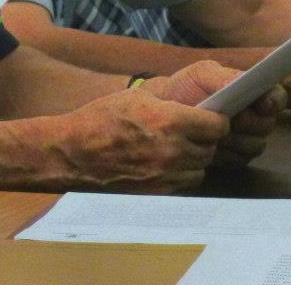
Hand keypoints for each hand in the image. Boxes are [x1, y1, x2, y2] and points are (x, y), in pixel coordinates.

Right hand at [51, 88, 228, 193]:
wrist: (72, 153)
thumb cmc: (100, 119)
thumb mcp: (136, 96)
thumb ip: (170, 101)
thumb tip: (196, 102)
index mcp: (169, 120)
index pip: (218, 125)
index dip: (217, 120)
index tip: (210, 118)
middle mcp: (173, 150)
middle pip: (210, 148)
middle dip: (205, 139)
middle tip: (191, 132)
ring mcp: (165, 175)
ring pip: (200, 168)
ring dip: (194, 158)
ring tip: (176, 148)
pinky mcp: (157, 192)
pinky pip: (184, 184)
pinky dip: (180, 174)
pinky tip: (164, 163)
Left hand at [141, 60, 284, 167]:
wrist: (165, 111)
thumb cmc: (185, 88)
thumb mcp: (200, 74)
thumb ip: (221, 76)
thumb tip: (240, 83)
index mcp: (251, 92)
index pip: (276, 97)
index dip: (274, 101)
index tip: (264, 105)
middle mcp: (255, 116)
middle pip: (267, 125)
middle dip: (249, 123)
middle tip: (230, 120)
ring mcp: (247, 138)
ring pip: (255, 145)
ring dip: (235, 140)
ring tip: (214, 133)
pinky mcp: (235, 158)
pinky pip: (240, 160)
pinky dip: (226, 154)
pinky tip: (211, 146)